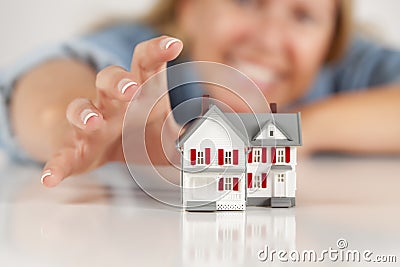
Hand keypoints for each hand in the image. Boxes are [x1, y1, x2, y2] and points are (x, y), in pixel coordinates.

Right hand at [41, 36, 182, 186]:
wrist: (107, 145)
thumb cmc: (139, 132)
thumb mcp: (168, 132)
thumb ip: (191, 138)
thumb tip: (222, 151)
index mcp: (137, 90)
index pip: (145, 62)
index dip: (156, 51)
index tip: (173, 45)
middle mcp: (111, 102)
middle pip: (109, 78)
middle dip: (118, 82)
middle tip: (130, 89)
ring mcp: (90, 123)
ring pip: (80, 108)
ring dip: (85, 113)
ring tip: (94, 122)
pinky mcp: (75, 148)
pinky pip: (62, 153)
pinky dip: (56, 164)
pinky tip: (50, 177)